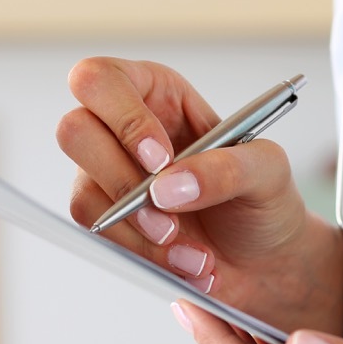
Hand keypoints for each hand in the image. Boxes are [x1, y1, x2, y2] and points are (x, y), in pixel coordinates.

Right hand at [57, 58, 342, 333]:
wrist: (265, 260)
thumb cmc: (264, 201)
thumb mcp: (268, 171)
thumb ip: (227, 168)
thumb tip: (168, 187)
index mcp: (157, 94)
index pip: (102, 80)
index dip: (122, 118)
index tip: (160, 160)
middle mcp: (123, 129)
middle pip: (75, 132)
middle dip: (122, 182)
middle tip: (169, 216)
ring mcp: (109, 175)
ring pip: (86, 195)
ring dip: (142, 233)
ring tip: (197, 254)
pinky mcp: (109, 220)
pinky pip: (102, 235)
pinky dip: (146, 255)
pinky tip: (187, 262)